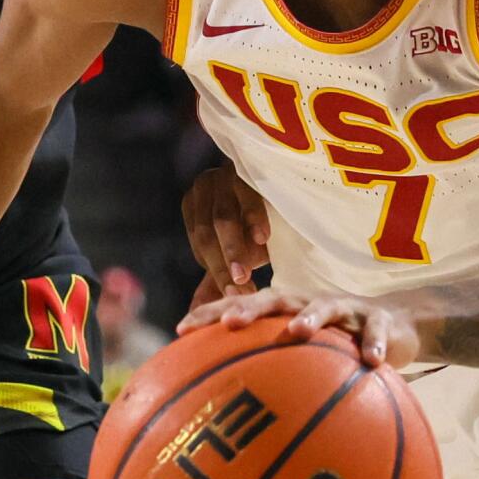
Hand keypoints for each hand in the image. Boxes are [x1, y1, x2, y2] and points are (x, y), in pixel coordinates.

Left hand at [177, 285, 421, 368]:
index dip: (211, 314)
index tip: (181, 330)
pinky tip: (371, 362)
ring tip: (298, 331)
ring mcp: (346, 308)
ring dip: (312, 317)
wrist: (397, 326)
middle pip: (276, 298)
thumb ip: (269, 370)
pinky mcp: (381, 321)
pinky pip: (377, 332)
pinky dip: (374, 345)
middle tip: (230, 324)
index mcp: (286, 311)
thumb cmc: (337, 345)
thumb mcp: (302, 355)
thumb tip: (223, 408)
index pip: (241, 306)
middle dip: (250, 308)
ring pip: (326, 306)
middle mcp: (310, 303)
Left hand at [181, 163, 270, 304]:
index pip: (201, 245)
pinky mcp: (246, 165)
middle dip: (222, 266)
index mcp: (194, 208)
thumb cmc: (256, 228)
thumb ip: (215, 279)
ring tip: (245, 275)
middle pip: (206, 233)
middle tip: (237, 293)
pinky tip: (264, 238)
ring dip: (234, 248)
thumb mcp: (236, 254)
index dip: (216, 273)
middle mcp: (203, 187)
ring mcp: (223, 173)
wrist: (285, 191)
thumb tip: (193, 314)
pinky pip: (247, 193)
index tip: (233, 300)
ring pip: (223, 217)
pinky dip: (254, 217)